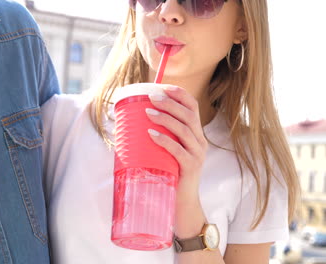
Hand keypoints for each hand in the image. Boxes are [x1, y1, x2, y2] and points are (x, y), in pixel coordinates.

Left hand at [145, 84, 207, 203]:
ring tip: (148, 112)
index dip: (179, 94)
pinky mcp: (191, 167)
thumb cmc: (170, 174)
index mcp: (195, 134)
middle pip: (189, 114)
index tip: (162, 86)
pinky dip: (164, 140)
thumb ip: (159, 136)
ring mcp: (198, 154)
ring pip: (184, 129)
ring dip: (165, 118)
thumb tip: (132, 121)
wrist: (181, 203)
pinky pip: (179, 150)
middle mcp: (200, 141)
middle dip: (170, 102)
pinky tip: (151, 134)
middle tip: (151, 97)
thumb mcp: (167, 151)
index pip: (193, 107)